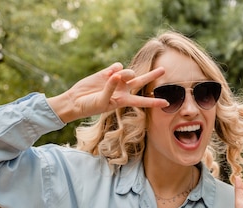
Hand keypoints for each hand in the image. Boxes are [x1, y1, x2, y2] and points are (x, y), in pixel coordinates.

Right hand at [47, 63, 168, 122]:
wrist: (76, 100)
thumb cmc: (90, 106)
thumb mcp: (102, 101)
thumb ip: (111, 88)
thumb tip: (118, 74)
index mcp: (124, 100)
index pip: (142, 101)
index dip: (154, 102)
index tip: (166, 103)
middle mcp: (123, 90)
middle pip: (142, 81)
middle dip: (152, 75)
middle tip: (164, 69)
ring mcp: (116, 80)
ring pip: (129, 72)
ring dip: (125, 73)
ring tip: (115, 77)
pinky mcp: (108, 72)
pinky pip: (117, 66)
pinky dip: (113, 69)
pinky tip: (107, 74)